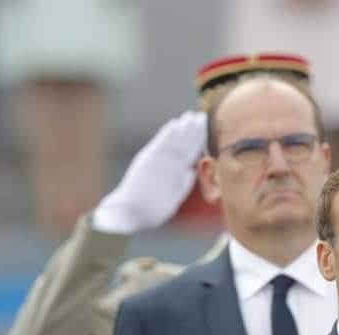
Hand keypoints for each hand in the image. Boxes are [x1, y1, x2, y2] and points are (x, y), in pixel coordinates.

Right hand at [93, 110, 206, 233]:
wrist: (129, 214)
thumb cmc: (150, 210)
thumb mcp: (173, 198)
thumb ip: (182, 185)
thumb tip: (191, 171)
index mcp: (174, 172)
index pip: (190, 153)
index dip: (199, 141)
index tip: (208, 131)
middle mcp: (166, 164)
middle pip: (184, 144)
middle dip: (194, 130)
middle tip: (202, 116)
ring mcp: (157, 161)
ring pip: (174, 141)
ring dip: (183, 128)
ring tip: (192, 116)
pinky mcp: (147, 161)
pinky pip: (159, 145)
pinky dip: (167, 135)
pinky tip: (175, 124)